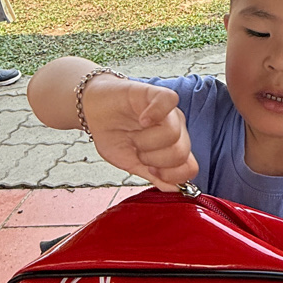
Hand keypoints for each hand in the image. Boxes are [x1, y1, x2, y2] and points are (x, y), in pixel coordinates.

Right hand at [83, 76, 198, 190]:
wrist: (92, 110)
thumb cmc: (112, 133)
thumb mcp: (130, 162)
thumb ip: (153, 176)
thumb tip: (175, 190)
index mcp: (173, 146)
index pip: (190, 167)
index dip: (170, 176)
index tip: (150, 170)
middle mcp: (175, 128)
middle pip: (181, 153)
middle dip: (154, 159)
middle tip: (138, 151)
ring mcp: (167, 111)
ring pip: (173, 133)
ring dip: (146, 141)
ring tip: (133, 135)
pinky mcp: (154, 92)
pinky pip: (169, 100)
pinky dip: (154, 113)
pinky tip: (141, 120)